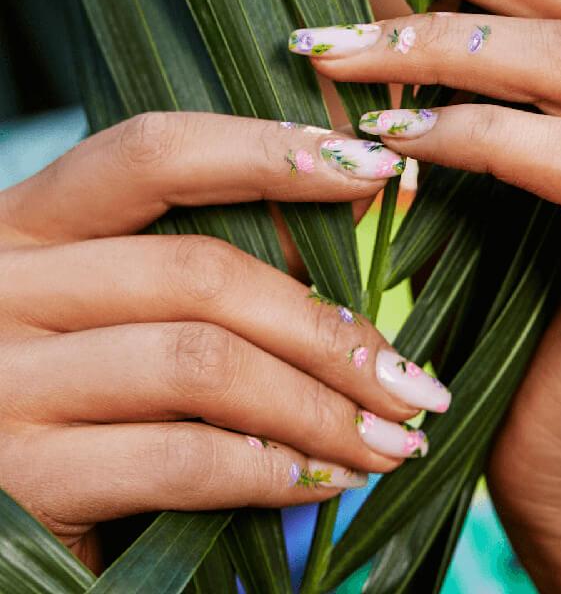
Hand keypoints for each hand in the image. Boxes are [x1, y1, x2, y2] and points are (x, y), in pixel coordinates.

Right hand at [0, 112, 450, 568]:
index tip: (376, 169)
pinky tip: (323, 480)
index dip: (269, 151)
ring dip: (319, 406)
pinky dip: (272, 470)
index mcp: (32, 222)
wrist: (7, 520)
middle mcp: (5, 286)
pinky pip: (181, 458)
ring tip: (389, 437)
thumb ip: (212, 263)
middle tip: (409, 378)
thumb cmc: (85, 393)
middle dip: (326, 327)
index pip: (154, 153)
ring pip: (202, 363)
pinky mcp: (20, 478)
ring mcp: (4, 381)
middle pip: (198, 271)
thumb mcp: (127, 308)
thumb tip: (360, 204)